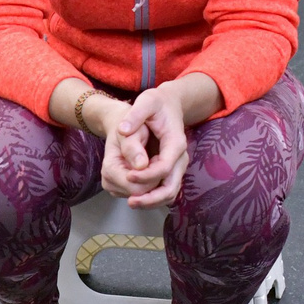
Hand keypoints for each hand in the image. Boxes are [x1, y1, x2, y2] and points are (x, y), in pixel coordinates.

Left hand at [104, 79, 209, 206]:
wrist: (169, 104)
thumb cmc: (156, 103)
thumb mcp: (146, 102)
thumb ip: (135, 116)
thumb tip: (123, 131)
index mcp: (175, 143)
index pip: (164, 167)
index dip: (146, 175)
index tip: (127, 175)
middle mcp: (180, 158)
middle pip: (170, 188)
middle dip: (151, 198)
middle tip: (130, 201)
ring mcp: (177, 166)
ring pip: (169, 193)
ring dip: (150, 202)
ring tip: (130, 202)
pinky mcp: (170, 171)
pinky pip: (163, 190)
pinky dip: (151, 196)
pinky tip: (133, 196)